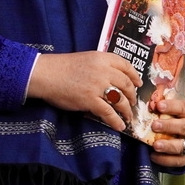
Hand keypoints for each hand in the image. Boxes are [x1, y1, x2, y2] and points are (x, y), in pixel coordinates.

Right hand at [27, 51, 141, 132]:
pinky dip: (116, 120)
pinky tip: (119, 125)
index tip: (138, 83)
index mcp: (102, 58)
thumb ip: (100, 66)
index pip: (126, 65)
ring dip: (127, 110)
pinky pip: (109, 112)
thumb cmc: (62, 67)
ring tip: (128, 116)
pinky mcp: (90, 100)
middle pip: (126, 84)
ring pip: (120, 99)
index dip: (134, 76)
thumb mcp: (86, 59)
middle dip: (132, 95)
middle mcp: (103, 70)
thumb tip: (112, 79)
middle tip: (133, 102)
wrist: (46, 74)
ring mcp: (98, 86)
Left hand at [148, 97, 184, 166]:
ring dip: (168, 145)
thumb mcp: (175, 111)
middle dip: (169, 126)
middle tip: (154, 125)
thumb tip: (151, 103)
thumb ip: (164, 106)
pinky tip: (153, 156)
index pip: (184, 107)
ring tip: (155, 145)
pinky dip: (165, 159)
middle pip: (184, 127)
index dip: (171, 106)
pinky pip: (177, 160)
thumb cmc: (178, 119)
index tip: (158, 106)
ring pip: (182, 146)